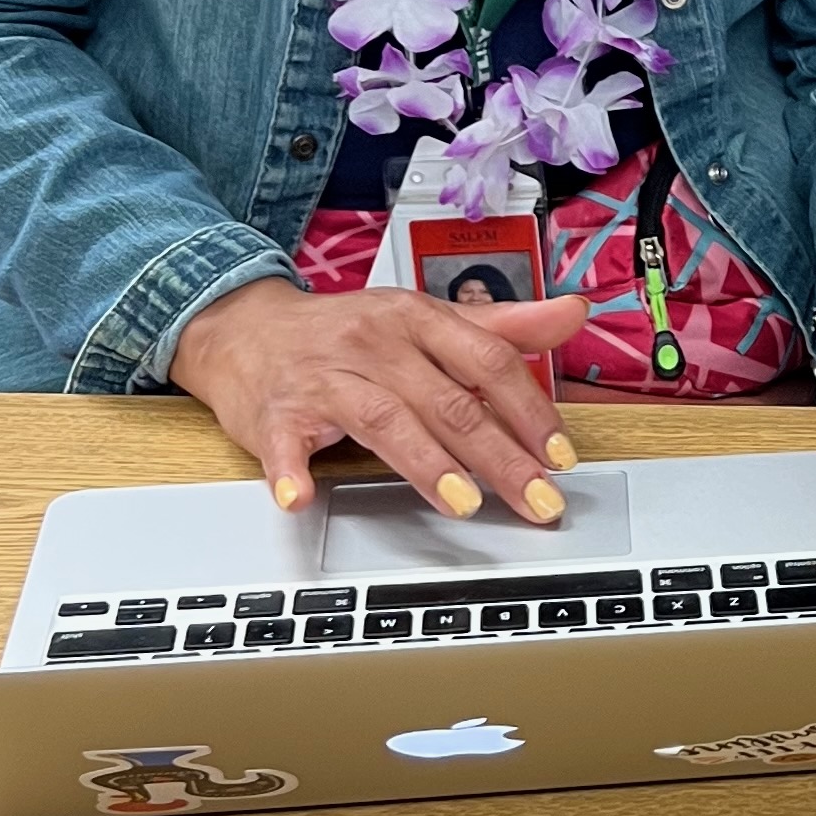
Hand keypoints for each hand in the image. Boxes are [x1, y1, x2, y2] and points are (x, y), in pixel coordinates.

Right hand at [172, 274, 589, 523]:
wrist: (245, 331)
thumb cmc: (346, 333)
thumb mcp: (425, 319)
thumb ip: (501, 326)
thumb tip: (570, 314)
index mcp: (417, 319)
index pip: (488, 361)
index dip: (529, 410)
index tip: (560, 455)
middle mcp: (375, 343)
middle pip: (448, 402)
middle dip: (500, 457)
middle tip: (537, 499)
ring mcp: (325, 377)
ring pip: (385, 419)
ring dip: (427, 464)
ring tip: (463, 502)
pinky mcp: (276, 412)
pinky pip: (286, 442)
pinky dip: (292, 470)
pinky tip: (302, 496)